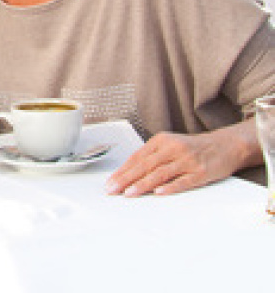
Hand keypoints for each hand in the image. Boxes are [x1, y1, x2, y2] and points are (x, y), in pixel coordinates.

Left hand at [105, 121, 260, 196]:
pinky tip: (158, 193)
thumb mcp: (170, 146)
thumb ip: (152, 157)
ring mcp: (187, 160)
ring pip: (160, 173)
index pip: (137, 157)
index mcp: (161, 141)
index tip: (110, 182)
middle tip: (113, 190)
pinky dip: (170, 187)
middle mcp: (173, 148)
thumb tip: (129, 174)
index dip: (122, 171)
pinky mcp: (201, 172)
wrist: (226, 145)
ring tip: (129, 193)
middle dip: (126, 179)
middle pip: (145, 165)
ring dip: (143, 184)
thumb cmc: (193, 148)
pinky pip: (183, 181)